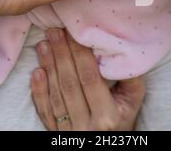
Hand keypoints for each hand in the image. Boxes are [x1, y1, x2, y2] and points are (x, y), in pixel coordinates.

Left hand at [31, 29, 145, 130]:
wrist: (107, 148)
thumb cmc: (122, 119)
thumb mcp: (133, 102)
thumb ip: (130, 78)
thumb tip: (120, 50)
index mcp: (108, 116)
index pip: (90, 79)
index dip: (80, 55)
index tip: (73, 33)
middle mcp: (87, 126)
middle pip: (70, 85)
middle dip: (61, 55)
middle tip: (54, 32)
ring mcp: (69, 132)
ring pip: (56, 96)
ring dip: (48, 68)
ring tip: (43, 45)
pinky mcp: (56, 134)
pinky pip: (45, 113)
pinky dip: (39, 92)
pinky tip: (36, 73)